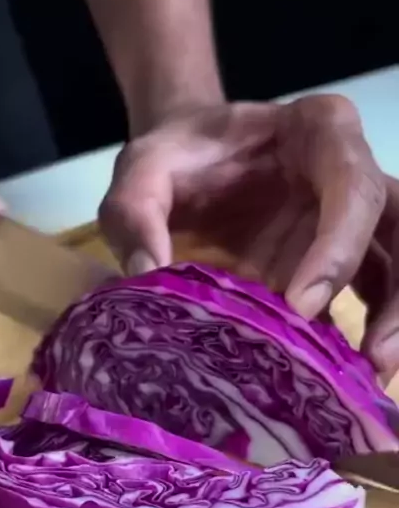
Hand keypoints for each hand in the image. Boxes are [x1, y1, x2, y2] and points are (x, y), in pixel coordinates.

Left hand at [100, 95, 398, 381]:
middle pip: (397, 226)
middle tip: (374, 357)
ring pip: (397, 262)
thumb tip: (146, 275)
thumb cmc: (172, 159)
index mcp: (316, 130)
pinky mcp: (336, 259)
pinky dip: (364, 334)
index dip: (338, 247)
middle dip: (394, 296)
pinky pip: (370, 294)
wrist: (181, 164)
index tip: (300, 307)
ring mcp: (348, 219)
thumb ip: (135, 211)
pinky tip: (348, 377)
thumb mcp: (140, 171)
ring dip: (394, 318)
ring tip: (372, 376)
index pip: (351, 184)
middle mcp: (347, 171)